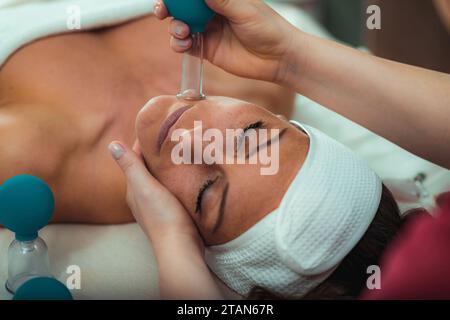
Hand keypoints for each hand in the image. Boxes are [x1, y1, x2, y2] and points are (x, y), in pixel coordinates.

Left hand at [108, 141, 202, 251]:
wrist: (180, 245)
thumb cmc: (162, 215)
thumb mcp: (144, 187)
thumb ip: (130, 166)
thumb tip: (112, 144)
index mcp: (134, 188)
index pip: (136, 158)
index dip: (144, 142)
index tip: (156, 126)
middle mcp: (143, 195)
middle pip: (147, 167)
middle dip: (156, 152)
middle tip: (172, 134)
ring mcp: (157, 204)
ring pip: (159, 177)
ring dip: (166, 164)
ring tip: (180, 149)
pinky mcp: (171, 209)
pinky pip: (170, 187)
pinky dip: (174, 176)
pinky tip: (185, 173)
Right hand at [154, 0, 299, 82]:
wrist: (277, 58)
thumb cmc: (267, 28)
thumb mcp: (244, 10)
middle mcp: (210, 11)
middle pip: (181, 6)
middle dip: (168, 6)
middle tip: (162, 10)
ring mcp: (207, 30)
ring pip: (180, 24)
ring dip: (174, 26)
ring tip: (182, 32)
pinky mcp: (206, 49)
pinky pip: (185, 45)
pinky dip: (178, 44)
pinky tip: (182, 45)